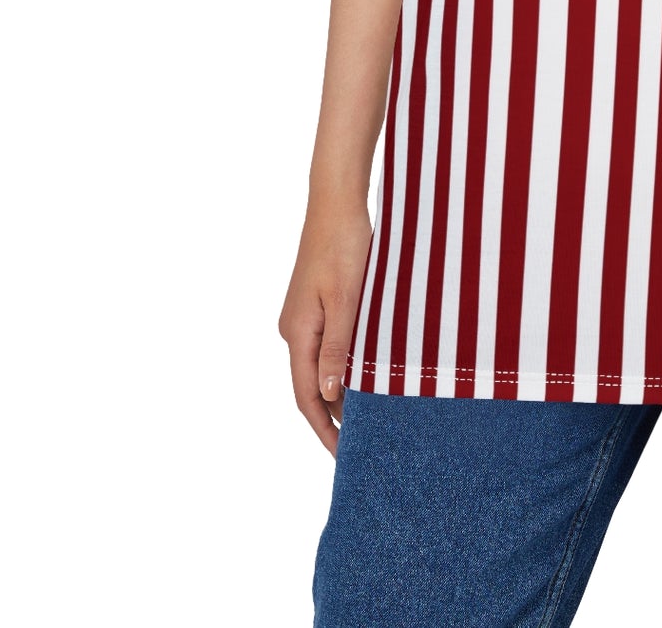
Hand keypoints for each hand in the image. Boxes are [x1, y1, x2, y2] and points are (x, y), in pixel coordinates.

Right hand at [278, 195, 372, 454]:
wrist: (337, 202)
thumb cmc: (345, 246)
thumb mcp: (346, 300)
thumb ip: (337, 348)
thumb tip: (328, 396)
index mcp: (297, 333)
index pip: (305, 396)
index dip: (323, 429)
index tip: (342, 458)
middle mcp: (294, 329)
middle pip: (309, 387)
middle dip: (331, 419)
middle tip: (360, 448)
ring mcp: (303, 316)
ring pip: (319, 367)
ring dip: (339, 394)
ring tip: (367, 421)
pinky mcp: (316, 304)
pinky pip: (326, 347)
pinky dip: (342, 368)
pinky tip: (364, 377)